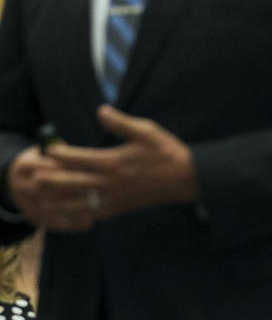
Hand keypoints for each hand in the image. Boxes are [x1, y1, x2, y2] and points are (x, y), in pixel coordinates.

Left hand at [9, 106, 199, 229]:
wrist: (184, 178)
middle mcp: (109, 182)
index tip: (48, 150)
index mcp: (114, 161)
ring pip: (78, 202)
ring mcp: (114, 197)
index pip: (78, 158)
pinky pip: (93, 213)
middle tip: (36, 175)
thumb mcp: (146, 130)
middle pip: (71, 183)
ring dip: (59, 200)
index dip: (60, 154)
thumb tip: (100, 110)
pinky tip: (70, 212)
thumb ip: (121, 122)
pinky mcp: (120, 208)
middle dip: (51, 179)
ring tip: (44, 197)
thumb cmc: (166, 152)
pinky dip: (78, 214)